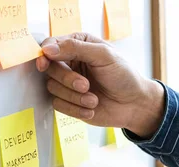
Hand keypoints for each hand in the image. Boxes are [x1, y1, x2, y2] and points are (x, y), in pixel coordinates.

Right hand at [36, 33, 164, 137]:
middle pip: (50, 69)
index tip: (45, 64)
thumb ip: (75, 48)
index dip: (44, 55)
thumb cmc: (124, 76)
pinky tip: (91, 110)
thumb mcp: (103, 55)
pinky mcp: (69, 102)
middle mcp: (70, 62)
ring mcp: (68, 83)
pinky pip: (58, 105)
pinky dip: (75, 109)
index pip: (51, 45)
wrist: (134, 105)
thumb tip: (47, 49)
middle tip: (85, 85)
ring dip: (74, 97)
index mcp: (78, 45)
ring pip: (53, 88)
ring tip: (94, 100)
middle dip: (67, 80)